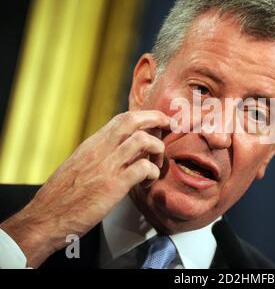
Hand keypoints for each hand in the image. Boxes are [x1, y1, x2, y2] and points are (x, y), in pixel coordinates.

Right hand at [0, 110, 170, 266]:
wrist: (45, 218)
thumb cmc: (62, 196)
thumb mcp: (78, 165)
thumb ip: (99, 155)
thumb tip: (119, 150)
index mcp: (92, 144)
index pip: (123, 118)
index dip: (146, 116)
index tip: (159, 121)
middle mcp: (100, 150)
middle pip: (134, 120)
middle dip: (157, 120)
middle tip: (169, 129)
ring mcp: (107, 166)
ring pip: (143, 141)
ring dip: (158, 151)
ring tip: (156, 165)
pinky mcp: (113, 186)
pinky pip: (143, 168)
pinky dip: (152, 174)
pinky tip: (147, 183)